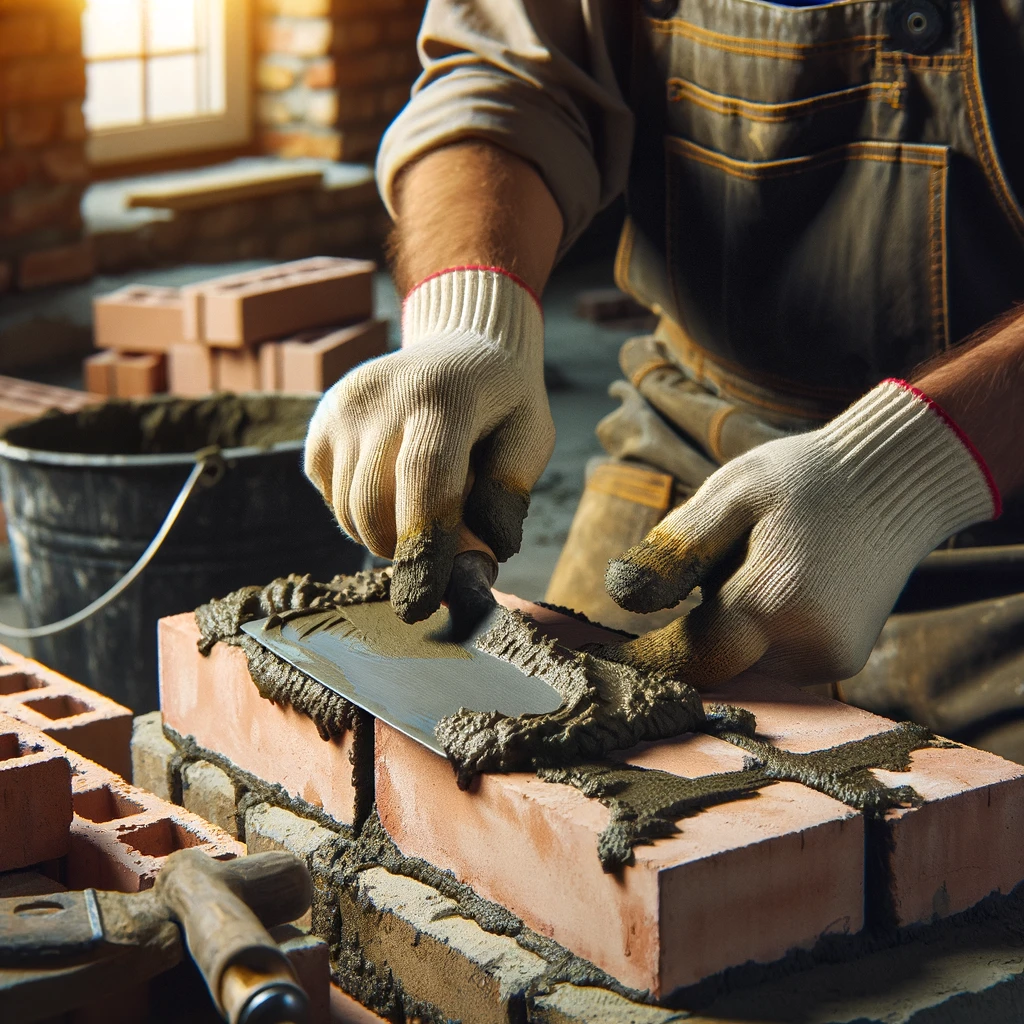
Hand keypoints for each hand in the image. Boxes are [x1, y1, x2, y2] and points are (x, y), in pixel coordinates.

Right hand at [304, 267, 553, 622]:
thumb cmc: (504, 402)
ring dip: (385, 534)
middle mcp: (385, 397)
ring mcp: (344, 407)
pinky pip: (330, 497)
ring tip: (423, 504)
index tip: (422, 604)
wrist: (463, 342)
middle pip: (377, 508)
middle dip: (408, 551)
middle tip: (444, 546)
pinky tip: (393, 481)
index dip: (424, 549)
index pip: (426, 481)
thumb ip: (507, 498)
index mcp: (447, 398)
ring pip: (349, 512)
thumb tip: (476, 559)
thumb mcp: (531, 438)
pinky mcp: (321, 421)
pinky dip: (360, 511)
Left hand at [596, 380, 999, 687]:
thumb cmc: (806, 479)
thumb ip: (675, 549)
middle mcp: (805, 643)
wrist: (898, 480)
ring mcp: (829, 657)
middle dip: (690, 632)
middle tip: (705, 577)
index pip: (685, 658)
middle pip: (713, 661)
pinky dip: (759, 633)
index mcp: (771, 599)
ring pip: (743, 663)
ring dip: (728, 630)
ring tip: (756, 569)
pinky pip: (774, 660)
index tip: (605, 658)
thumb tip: (619, 597)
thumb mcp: (732, 493)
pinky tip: (780, 583)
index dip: (644, 659)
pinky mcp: (841, 660)